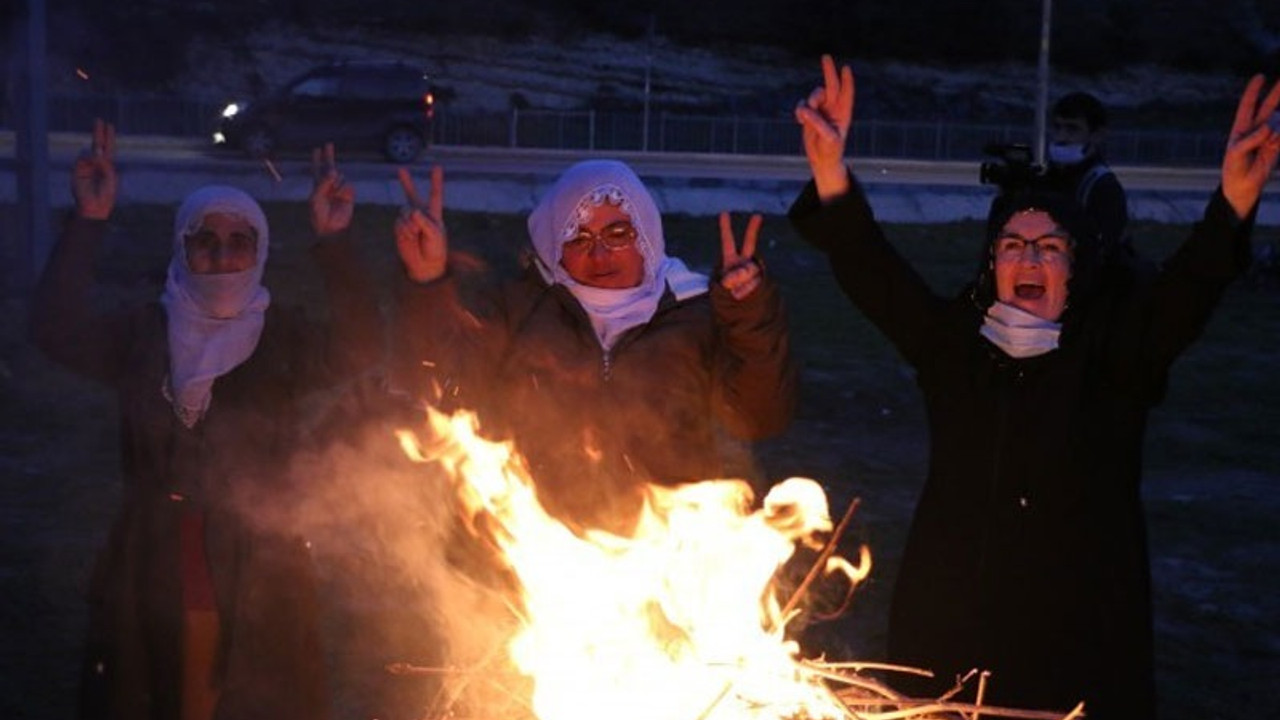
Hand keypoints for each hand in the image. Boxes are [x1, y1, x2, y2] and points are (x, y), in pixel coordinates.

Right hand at [71, 118, 116, 219]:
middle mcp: (97, 163)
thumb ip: (105, 163)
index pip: (108, 148)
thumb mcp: (110, 177)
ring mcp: (86, 165)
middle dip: (99, 133)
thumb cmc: (106, 193)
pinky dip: (88, 162)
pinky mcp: (77, 170)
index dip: (108, 136)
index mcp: (108, 165)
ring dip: (96, 157)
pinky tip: (90, 169)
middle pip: (97, 145)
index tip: (109, 125)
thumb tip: (96, 151)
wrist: (94, 206)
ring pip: (89, 153)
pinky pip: (82, 160)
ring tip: (99, 169)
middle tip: (99, 120)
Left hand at [309, 143, 354, 235]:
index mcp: (317, 187)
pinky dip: (343, 189)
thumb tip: (336, 172)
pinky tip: (340, 197)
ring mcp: (339, 190)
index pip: (317, 170)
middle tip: (329, 144)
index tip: (317, 149)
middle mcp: (328, 187)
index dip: (317, 159)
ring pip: (340, 177)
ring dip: (336, 180)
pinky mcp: (349, 196)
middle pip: (329, 168)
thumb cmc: (319, 214)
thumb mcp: (316, 198)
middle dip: (329, 157)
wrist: (331, 228)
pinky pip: (348, 186)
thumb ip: (324, 183)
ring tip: (332, 193)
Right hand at [395, 165, 447, 282]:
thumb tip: (413, 211)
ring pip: (405, 212)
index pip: (435, 195)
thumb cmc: (435, 249)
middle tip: (400, 169)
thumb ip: (425, 222)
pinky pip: (400, 223)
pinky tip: (410, 237)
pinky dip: (405, 230)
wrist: (424, 264)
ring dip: (411, 223)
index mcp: (434, 213)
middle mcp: (420, 214)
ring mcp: (408, 220)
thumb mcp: (435, 235)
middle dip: (406, 182)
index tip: (437, 167)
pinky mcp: (400, 227)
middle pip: (412, 195)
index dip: (436, 181)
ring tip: (416, 234)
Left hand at [718, 211, 762, 300]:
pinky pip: (752, 285)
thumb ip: (731, 278)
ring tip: (735, 291)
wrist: (743, 300)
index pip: (727, 241)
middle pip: (749, 243)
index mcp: (731, 258)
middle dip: (752, 229)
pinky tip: (741, 294)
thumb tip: (744, 273)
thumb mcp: (725, 284)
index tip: (724, 213)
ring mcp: (753, 269)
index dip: (725, 228)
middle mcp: (744, 260)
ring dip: (740, 283)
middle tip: (757, 215)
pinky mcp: (760, 280)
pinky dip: (745, 291)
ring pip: (748, 272)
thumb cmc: (730, 288)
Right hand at [794, 54, 854, 200]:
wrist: (822, 159)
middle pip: (831, 85)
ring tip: (805, 119)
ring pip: (814, 96)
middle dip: (828, 71)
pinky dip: (800, 112)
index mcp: (844, 113)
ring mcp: (822, 110)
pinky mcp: (810, 115)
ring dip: (809, 103)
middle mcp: (834, 108)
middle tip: (826, 56)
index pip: (846, 93)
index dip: (846, 80)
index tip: (846, 68)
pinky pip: (802, 105)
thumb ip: (818, 122)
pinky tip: (800, 122)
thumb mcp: (828, 138)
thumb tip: (806, 109)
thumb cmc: (831, 150)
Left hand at [1221, 74, 1279, 218]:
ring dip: (1279, 122)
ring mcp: (1268, 136)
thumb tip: (1268, 127)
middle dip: (1276, 93)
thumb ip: (1251, 140)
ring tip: (1272, 139)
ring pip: (1279, 120)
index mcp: (1241, 127)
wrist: (1242, 186)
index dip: (1253, 91)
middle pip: (1268, 106)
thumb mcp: (1236, 153)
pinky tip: (1274, 141)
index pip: (1248, 105)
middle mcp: (1256, 128)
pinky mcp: (1277, 145)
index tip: (1260, 77)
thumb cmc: (1234, 168)